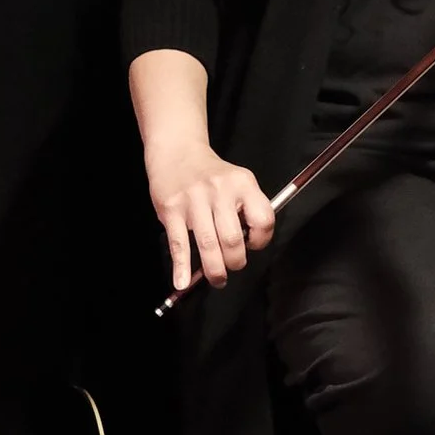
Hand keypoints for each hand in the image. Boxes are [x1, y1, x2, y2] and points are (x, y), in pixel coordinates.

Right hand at [146, 132, 275, 296]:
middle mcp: (220, 191)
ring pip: (208, 245)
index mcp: (243, 184)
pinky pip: (179, 244)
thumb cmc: (212, 175)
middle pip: (233, 238)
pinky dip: (182, 267)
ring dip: (214, 270)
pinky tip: (183, 281)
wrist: (177, 153)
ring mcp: (194, 200)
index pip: (263, 219)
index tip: (253, 246)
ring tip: (217, 279)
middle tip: (233, 267)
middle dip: (235, 261)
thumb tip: (249, 246)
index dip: (261, 240)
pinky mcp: (171, 209)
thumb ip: (246, 209)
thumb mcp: (238, 182)